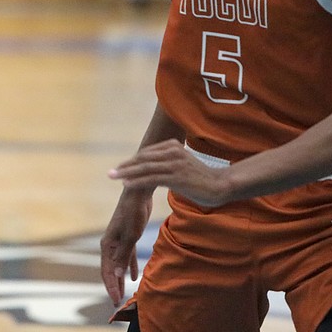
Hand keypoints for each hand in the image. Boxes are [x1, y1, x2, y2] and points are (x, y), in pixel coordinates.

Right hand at [100, 188, 151, 305]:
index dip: (110, 286)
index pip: (106, 270)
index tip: (115, 301)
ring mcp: (118, 240)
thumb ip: (123, 256)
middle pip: (110, 269)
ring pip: (118, 264)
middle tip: (117, 302)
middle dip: (113, 285)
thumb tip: (116, 275)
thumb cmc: (132, 214)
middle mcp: (110, 243)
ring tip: (123, 293)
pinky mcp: (128, 236)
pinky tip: (134, 276)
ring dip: (120, 278)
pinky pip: (127, 256)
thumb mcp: (130, 237)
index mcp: (107, 244)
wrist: (137, 195)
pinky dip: (129, 266)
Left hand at [109, 138, 231, 207]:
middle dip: (125, 166)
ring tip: (113, 177)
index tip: (120, 168)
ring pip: (144, 168)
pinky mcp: (176, 176)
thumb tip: (152, 168)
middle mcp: (172, 152)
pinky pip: (151, 178)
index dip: (132, 161)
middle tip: (110, 172)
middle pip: (142, 159)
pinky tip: (126, 184)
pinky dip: (137, 181)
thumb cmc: (201, 178)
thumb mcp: (182, 164)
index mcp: (172, 146)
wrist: (221, 185)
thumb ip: (168, 162)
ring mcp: (174, 164)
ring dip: (126, 173)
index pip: (146, 153)